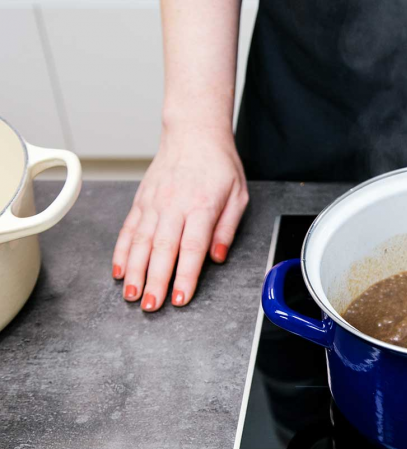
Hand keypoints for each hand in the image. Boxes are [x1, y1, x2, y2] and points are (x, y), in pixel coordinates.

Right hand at [112, 125, 247, 310]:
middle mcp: (174, 205)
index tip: (180, 297)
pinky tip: (118, 270)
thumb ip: (227, 228)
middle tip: (150, 306)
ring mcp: (154, 203)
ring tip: (130, 294)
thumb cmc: (219, 164)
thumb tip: (217, 257)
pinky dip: (121, 251)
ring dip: (133, 271)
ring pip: (140, 242)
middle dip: (154, 281)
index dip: (185, 276)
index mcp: (202, 206)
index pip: (192, 247)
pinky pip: (128, 229)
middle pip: (162, 249)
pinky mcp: (141, 200)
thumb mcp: (238, 195)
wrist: (193, 133)